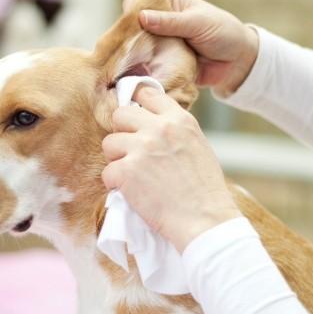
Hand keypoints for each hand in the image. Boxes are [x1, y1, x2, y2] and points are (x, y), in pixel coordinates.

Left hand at [101, 85, 242, 252]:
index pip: (147, 94)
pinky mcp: (127, 171)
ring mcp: (141, 148)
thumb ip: (174, 131)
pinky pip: (107, 172)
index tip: (134, 119)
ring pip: (109, 143)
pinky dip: (115, 185)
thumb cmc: (205, 190)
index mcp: (179, 120)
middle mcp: (159, 128)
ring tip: (133, 176)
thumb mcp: (197, 145)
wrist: (204, 219)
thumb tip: (150, 125)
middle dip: (122, 133)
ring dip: (117, 160)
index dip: (136, 106)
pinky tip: (132, 193)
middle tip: (130, 152)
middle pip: (120, 114)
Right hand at [122, 0, 258, 96]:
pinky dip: (142, 72)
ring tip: (127, 67)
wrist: (238, 63)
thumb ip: (171, 22)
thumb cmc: (223, 33)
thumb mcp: (198, 23)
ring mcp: (159, 43)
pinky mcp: (162, 63)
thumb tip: (142, 17)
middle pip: (131, 26)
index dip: (130, 11)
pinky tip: (136, 78)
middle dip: (127, 38)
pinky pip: (147, 66)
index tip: (129, 26)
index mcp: (168, 2)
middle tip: (125, 51)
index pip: (138, 0)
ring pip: (136, 48)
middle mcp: (159, 21)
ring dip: (133, 57)